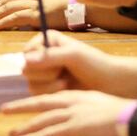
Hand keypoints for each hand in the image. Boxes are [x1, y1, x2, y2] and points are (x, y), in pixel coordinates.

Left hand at [0, 0, 74, 31]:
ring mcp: (35, 4)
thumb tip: (28, 20)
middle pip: (6, 2)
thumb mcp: (51, 4)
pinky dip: (3, 22)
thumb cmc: (71, 8)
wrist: (84, 7)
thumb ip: (39, 9)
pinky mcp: (38, 14)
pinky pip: (16, 17)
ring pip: (8, 8)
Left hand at [1, 90, 131, 135]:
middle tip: (3, 110)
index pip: (49, 97)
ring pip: (43, 119)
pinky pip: (51, 133)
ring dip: (25, 127)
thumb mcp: (97, 108)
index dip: (32, 100)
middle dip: (20, 107)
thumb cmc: (120, 115)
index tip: (19, 103)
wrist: (132, 117)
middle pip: (40, 103)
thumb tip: (74, 123)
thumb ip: (82, 113)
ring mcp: (73, 114)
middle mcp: (71, 102)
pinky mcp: (76, 127)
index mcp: (76, 96)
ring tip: (11, 134)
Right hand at [17, 31, 136, 96]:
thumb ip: (50, 56)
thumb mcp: (74, 55)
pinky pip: (37, 94)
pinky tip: (65, 90)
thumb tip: (25, 60)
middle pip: (26, 69)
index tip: (56, 63)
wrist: (110, 84)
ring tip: (66, 83)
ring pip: (30, 83)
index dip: (37, 61)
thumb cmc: (95, 64)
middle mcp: (43, 55)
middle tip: (62, 74)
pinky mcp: (47, 89)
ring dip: (49, 86)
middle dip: (45, 75)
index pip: (27, 52)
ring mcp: (44, 73)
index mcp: (47, 41)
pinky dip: (50, 94)